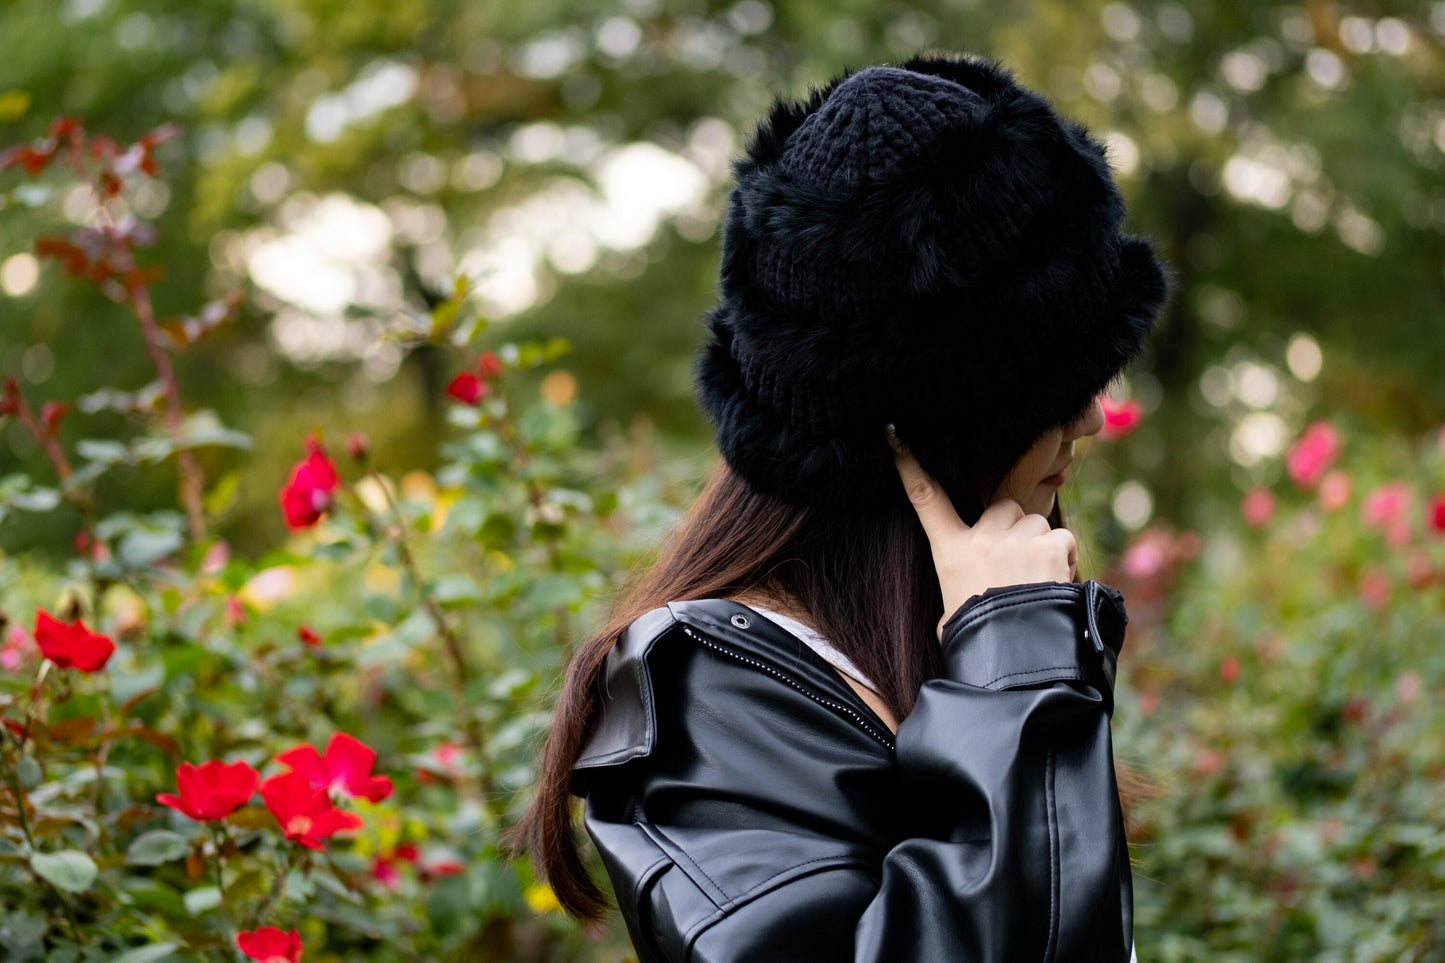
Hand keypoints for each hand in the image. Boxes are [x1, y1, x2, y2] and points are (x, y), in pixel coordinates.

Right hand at [890, 429, 1077, 638]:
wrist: (1013, 660)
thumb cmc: (981, 642)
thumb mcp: (952, 611)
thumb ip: (961, 585)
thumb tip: (967, 594)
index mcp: (950, 551)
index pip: (926, 499)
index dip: (910, 465)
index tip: (894, 435)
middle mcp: (980, 538)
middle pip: (1004, 508)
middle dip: (1015, 530)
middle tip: (1018, 571)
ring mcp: (1014, 539)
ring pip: (1036, 524)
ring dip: (1041, 548)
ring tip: (1037, 586)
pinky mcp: (1048, 545)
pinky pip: (1062, 540)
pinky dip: (1064, 560)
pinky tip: (1056, 586)